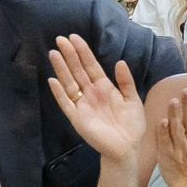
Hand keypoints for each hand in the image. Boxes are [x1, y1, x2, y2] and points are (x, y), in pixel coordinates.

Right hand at [46, 34, 147, 161]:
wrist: (128, 148)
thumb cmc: (131, 125)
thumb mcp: (133, 100)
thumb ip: (126, 82)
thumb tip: (120, 62)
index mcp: (104, 87)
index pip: (91, 66)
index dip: (83, 52)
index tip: (74, 38)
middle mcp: (91, 93)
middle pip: (78, 71)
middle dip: (69, 55)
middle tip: (60, 39)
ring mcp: (83, 105)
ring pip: (69, 83)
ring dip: (62, 69)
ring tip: (54, 53)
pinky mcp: (77, 118)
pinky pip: (66, 104)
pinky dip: (59, 93)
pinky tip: (53, 80)